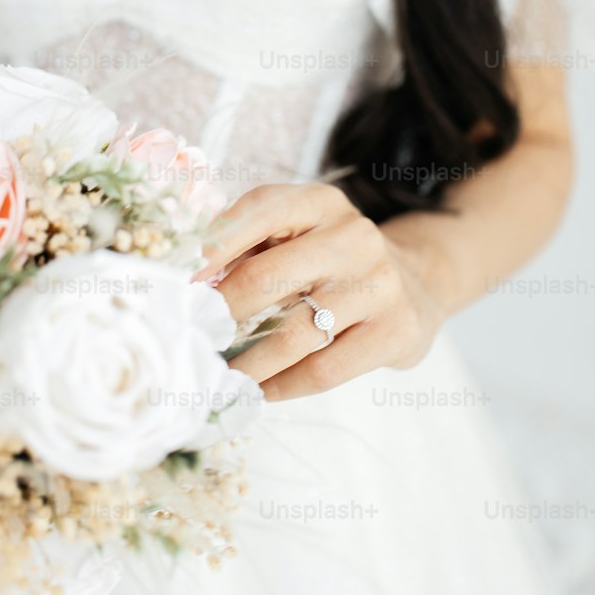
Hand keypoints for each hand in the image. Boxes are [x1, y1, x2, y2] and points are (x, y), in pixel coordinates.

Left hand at [197, 183, 447, 400]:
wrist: (417, 283)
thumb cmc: (333, 259)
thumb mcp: (300, 232)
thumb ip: (250, 244)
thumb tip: (191, 278)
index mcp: (320, 202)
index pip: (257, 212)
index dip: (211, 247)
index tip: (176, 281)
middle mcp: (353, 236)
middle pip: (266, 276)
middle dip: (220, 311)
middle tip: (191, 335)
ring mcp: (378, 285)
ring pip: (294, 334)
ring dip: (246, 362)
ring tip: (217, 375)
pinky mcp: (394, 331)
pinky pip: (324, 369)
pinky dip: (283, 386)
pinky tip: (260, 392)